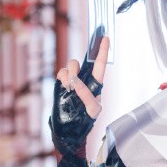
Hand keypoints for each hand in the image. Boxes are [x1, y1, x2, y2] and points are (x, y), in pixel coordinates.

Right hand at [50, 33, 109, 152]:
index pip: (100, 65)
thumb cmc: (85, 120)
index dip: (102, 51)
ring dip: (69, 74)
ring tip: (68, 87)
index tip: (105, 37)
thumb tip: (75, 81)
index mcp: (96, 84)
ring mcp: (72, 81)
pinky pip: (61, 73)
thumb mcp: (92, 110)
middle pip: (82, 62)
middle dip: (77, 66)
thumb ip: (87, 95)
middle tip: (73, 78)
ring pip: (71, 66)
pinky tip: (64, 86)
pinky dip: (62, 77)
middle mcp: (84, 79)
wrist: (69, 129)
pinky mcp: (62, 84)